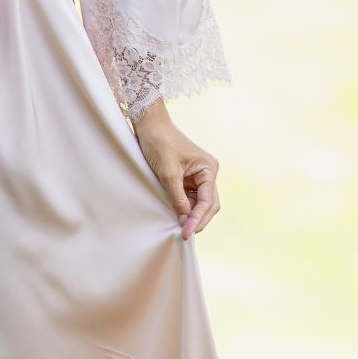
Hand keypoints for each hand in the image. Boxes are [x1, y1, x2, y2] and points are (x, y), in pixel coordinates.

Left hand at [131, 100, 220, 239]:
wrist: (149, 124)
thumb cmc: (159, 143)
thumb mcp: (168, 173)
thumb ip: (178, 198)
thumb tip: (185, 220)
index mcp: (208, 168)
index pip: (208, 201)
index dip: (198, 219)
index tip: (186, 233)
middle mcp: (207, 173)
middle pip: (208, 204)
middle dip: (197, 220)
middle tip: (184, 235)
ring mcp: (197, 175)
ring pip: (199, 203)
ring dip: (191, 215)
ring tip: (180, 229)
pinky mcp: (187, 177)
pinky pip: (189, 197)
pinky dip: (185, 208)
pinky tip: (177, 217)